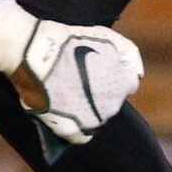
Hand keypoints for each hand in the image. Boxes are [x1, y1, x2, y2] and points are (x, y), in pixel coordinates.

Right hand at [12, 17, 143, 144]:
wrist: (32, 53)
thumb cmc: (68, 41)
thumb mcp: (106, 36)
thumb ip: (129, 54)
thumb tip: (138, 74)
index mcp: (120, 85)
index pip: (129, 84)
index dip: (114, 73)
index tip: (100, 67)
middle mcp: (109, 107)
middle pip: (113, 101)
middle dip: (103, 91)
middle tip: (84, 78)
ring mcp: (88, 121)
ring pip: (98, 119)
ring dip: (92, 109)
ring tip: (74, 93)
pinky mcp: (66, 129)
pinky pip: (80, 135)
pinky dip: (79, 127)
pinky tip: (71, 115)